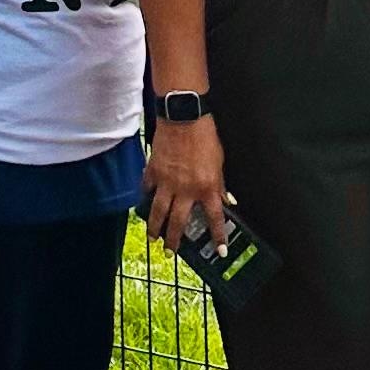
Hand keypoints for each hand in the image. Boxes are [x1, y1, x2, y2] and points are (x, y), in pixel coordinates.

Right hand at [143, 110, 226, 252]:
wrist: (184, 117)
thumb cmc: (204, 136)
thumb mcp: (219, 162)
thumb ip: (219, 184)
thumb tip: (225, 200)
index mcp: (207, 188)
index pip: (214, 219)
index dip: (217, 237)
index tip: (219, 252)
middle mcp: (186, 190)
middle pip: (178, 223)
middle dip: (174, 240)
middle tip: (170, 251)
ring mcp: (167, 182)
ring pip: (158, 212)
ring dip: (154, 227)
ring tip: (152, 237)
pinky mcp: (153, 171)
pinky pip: (147, 188)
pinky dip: (145, 196)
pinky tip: (144, 202)